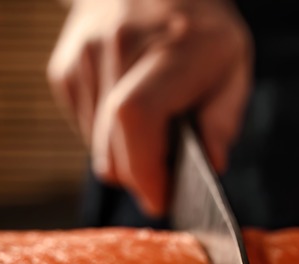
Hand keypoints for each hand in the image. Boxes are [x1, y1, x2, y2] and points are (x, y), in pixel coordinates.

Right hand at [47, 0, 251, 215]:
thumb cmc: (200, 30)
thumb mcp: (233, 66)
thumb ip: (223, 118)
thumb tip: (210, 165)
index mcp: (171, 47)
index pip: (136, 116)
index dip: (145, 169)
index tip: (163, 198)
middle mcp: (119, 46)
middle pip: (111, 145)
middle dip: (139, 177)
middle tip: (164, 179)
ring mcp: (84, 56)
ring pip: (96, 146)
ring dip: (124, 155)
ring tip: (152, 127)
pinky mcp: (65, 69)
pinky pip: (84, 130)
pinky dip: (106, 136)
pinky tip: (127, 109)